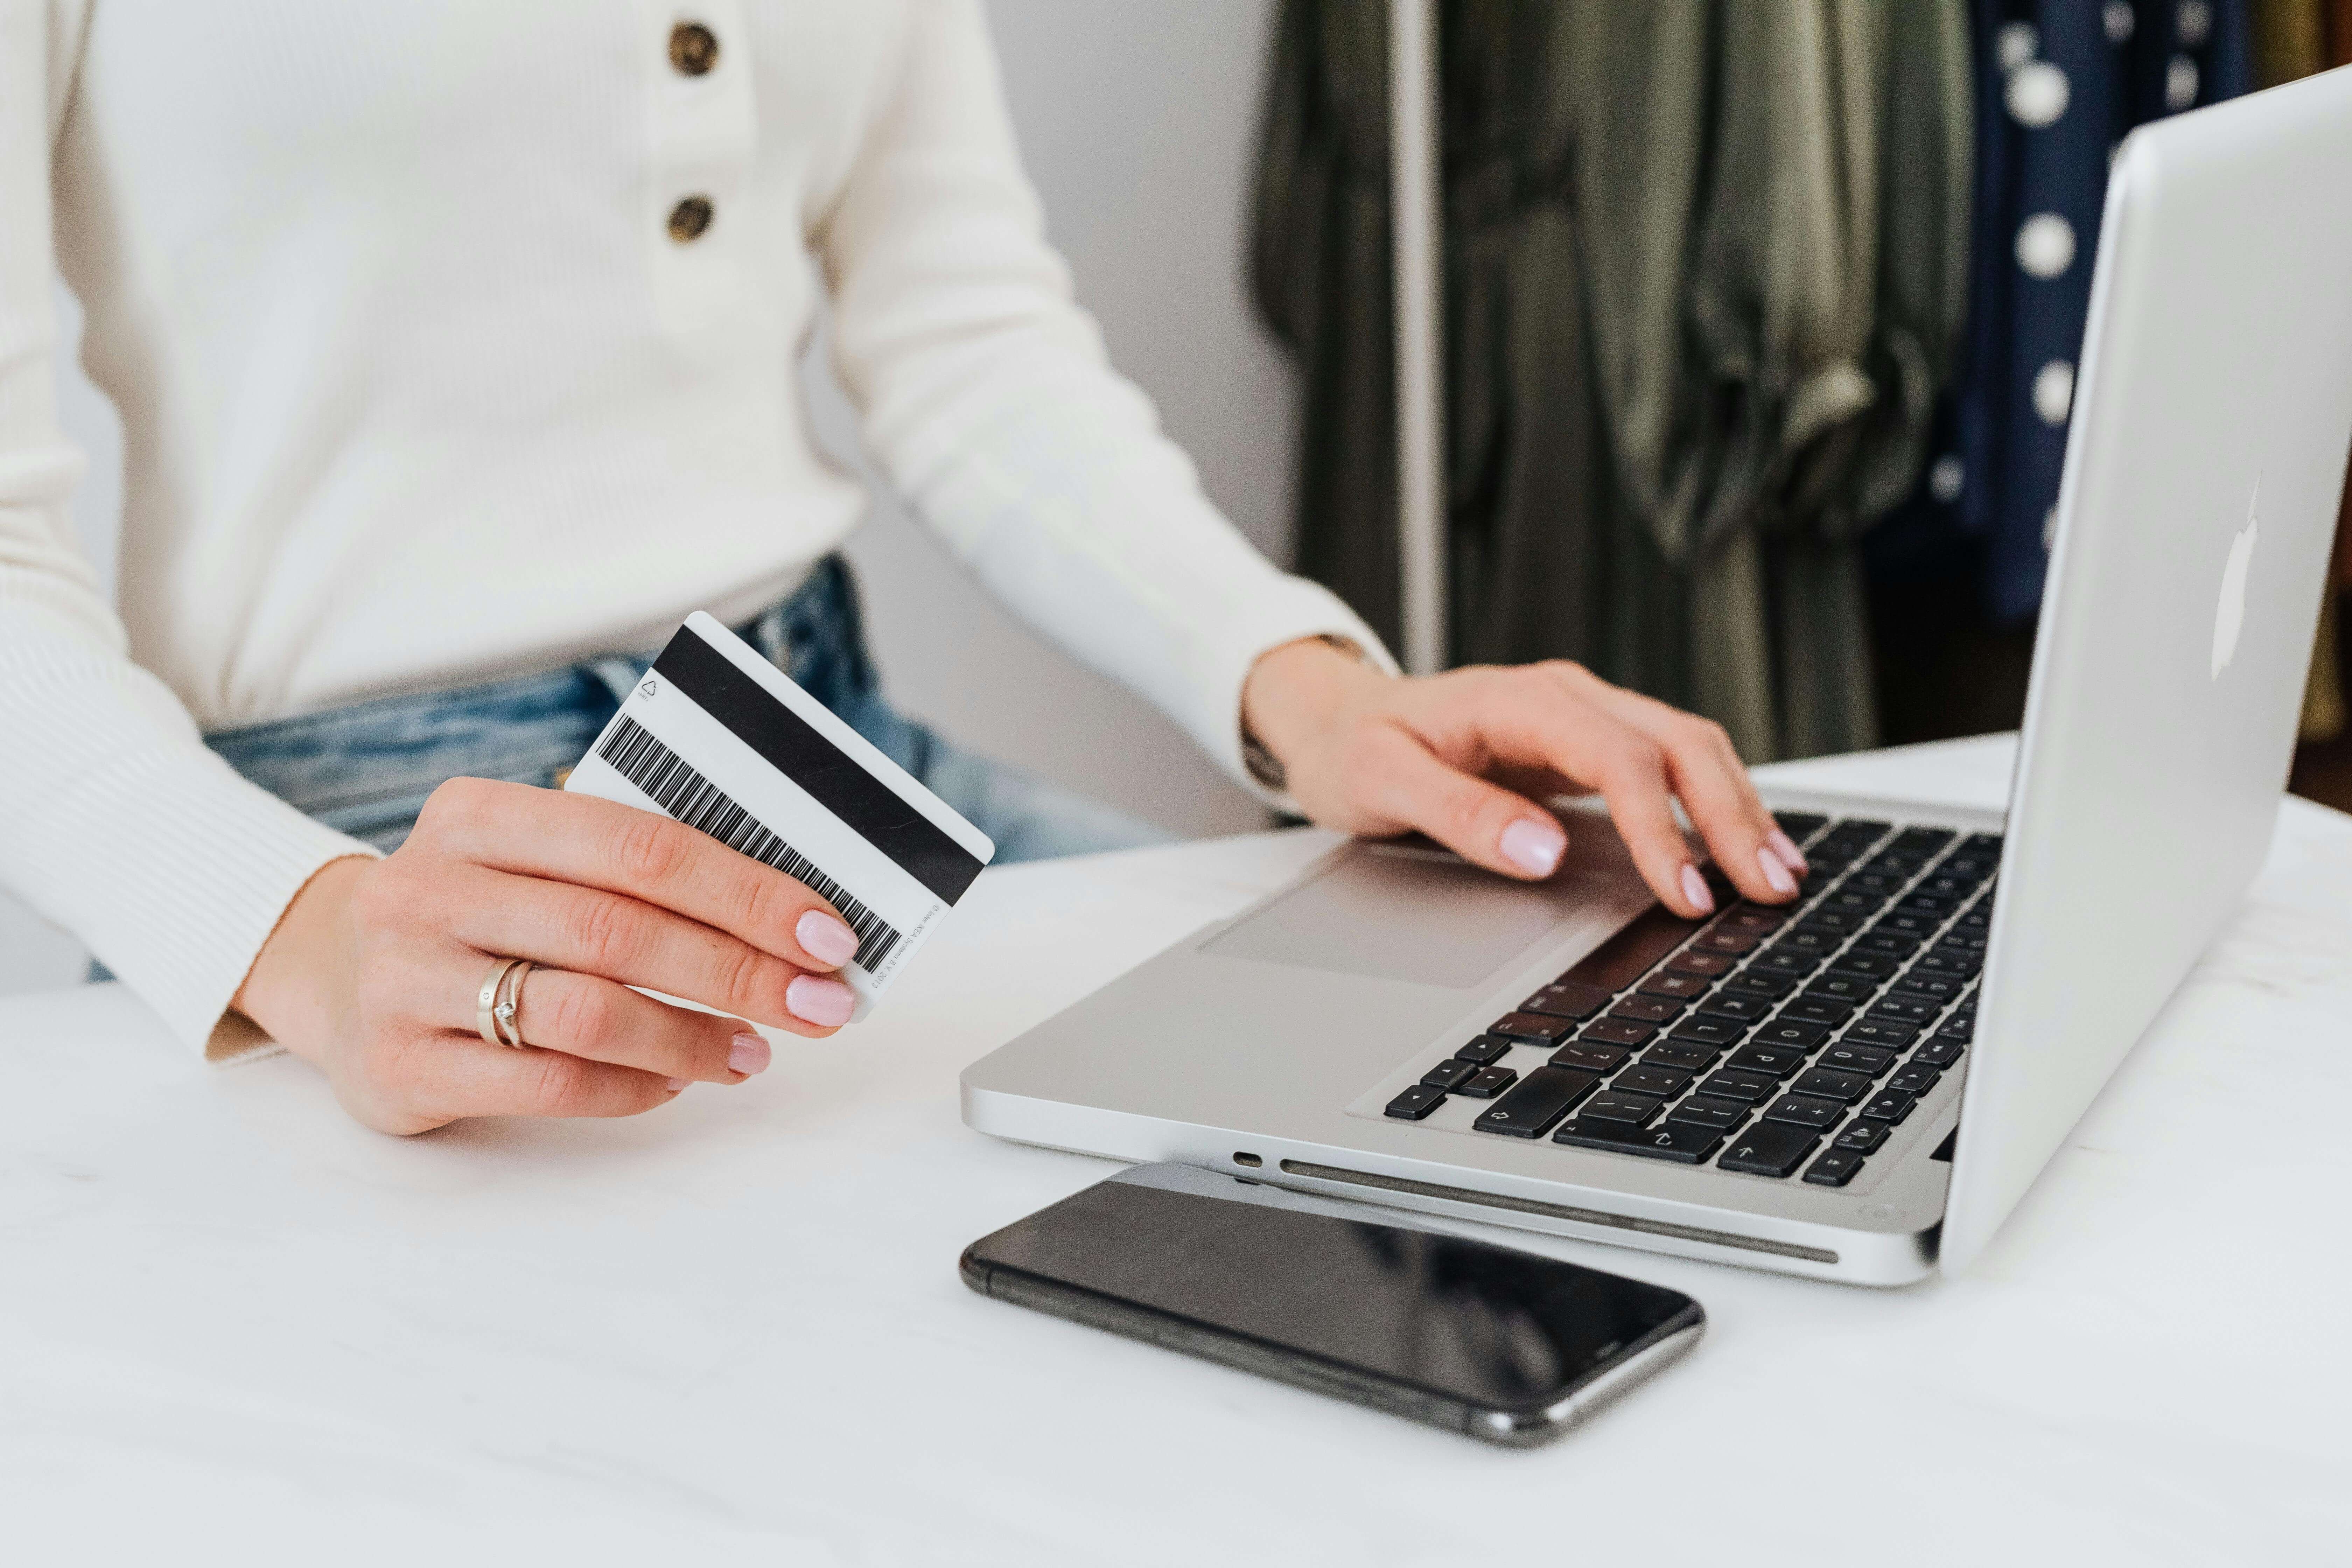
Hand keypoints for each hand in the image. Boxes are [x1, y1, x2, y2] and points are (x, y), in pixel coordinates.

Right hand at [231, 780, 868, 1133]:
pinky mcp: (400, 1065)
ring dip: (692, 1038)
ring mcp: (406, 978)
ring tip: (752, 1051)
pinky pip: (547, 1082)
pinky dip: (630, 1088)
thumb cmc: (472, 912)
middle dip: (741, 971)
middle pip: (621, 929)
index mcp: (477, 814)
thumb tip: (779, 921)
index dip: (746, 892)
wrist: (327, 970)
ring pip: (586, 1011)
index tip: (825, 935)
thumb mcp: (529, 859)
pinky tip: (674, 1081)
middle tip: (819, 1003)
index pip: (640, 846)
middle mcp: (431, 887)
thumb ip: (631, 874)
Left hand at [1241, 640, 1806, 916]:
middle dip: (1731, 816)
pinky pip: (1669, 764)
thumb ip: (1460, 814)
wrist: (1337, 717)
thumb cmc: (1356, 748)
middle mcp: (1565, 697)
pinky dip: (1715, 802)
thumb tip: (1542, 851)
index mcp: (1520, 700)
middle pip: (1676, 744)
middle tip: (1771, 888)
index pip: (1618, 759)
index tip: (1686, 893)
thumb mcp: (1382, 781)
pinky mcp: (1589, 742)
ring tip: (1780, 874)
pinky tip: (1742, 844)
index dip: (1661, 828)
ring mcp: (1583, 716)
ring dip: (1738, 808)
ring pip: (1687, 748)